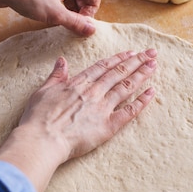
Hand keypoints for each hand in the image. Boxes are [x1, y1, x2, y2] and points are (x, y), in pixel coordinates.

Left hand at [0, 0, 102, 35]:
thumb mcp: (55, 14)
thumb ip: (75, 22)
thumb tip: (91, 30)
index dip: (92, 9)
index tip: (81, 22)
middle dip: (81, 9)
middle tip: (71, 24)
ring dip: (69, 8)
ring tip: (59, 21)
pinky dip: (58, 3)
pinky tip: (48, 14)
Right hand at [0, 49, 156, 191]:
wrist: (42, 139)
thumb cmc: (38, 118)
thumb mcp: (43, 91)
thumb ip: (56, 76)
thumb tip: (61, 61)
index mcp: (78, 83)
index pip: (103, 66)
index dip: (119, 58)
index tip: (131, 52)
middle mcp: (94, 92)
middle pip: (119, 72)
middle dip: (137, 61)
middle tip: (151, 53)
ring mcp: (102, 108)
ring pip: (126, 87)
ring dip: (141, 75)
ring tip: (154, 66)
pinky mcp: (108, 126)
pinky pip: (129, 111)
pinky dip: (141, 102)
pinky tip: (151, 92)